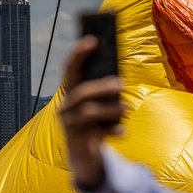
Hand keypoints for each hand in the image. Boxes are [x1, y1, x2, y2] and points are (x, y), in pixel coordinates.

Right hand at [59, 36, 125, 189]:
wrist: (84, 152)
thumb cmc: (96, 120)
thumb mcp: (100, 102)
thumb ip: (106, 88)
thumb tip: (120, 72)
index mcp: (70, 92)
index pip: (70, 69)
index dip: (79, 53)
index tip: (92, 39)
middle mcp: (65, 107)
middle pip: (81, 92)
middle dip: (102, 86)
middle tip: (122, 83)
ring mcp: (69, 125)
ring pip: (88, 112)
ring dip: (109, 109)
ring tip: (126, 108)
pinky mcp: (77, 141)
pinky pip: (95, 133)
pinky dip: (111, 131)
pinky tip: (123, 131)